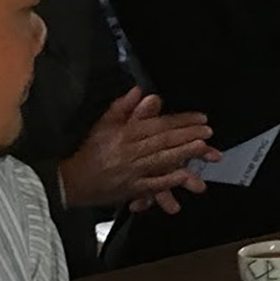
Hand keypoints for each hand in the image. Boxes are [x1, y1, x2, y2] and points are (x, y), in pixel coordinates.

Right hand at [61, 90, 214, 209]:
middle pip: (163, 140)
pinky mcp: (130, 188)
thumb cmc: (89, 153)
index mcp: (124, 133)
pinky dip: (168, 179)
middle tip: (208, 130)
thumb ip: (122, 108)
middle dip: (188, 134)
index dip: (181, 120)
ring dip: (183, 152)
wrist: (71, 181)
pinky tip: (183, 174)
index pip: (158, 124)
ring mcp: (130, 170)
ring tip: (203, 147)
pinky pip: (152, 184)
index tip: (200, 118)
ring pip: (161, 159)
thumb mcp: (102, 125)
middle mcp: (129, 150)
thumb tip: (140, 92)